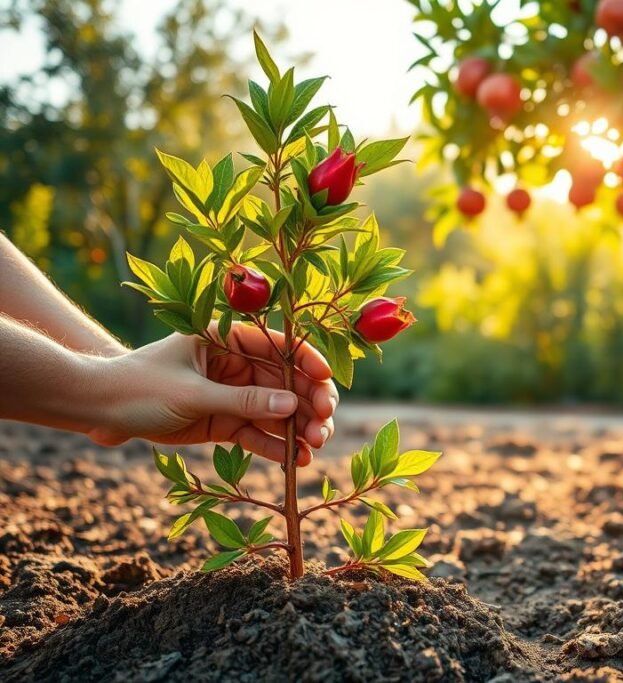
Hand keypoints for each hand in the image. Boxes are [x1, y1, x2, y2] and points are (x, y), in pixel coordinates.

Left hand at [88, 323, 336, 464]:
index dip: (307, 362)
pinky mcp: (225, 422)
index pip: (279, 345)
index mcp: (228, 337)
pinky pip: (258, 433)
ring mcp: (233, 393)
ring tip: (317, 446)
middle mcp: (237, 362)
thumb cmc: (140, 386)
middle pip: (287, 381)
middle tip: (325, 425)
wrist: (99, 409)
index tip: (328, 383)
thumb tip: (293, 408)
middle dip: (310, 402)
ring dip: (300, 428)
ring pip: (278, 410)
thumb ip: (243, 402)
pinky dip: (277, 447)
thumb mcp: (193, 393)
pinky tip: (297, 460)